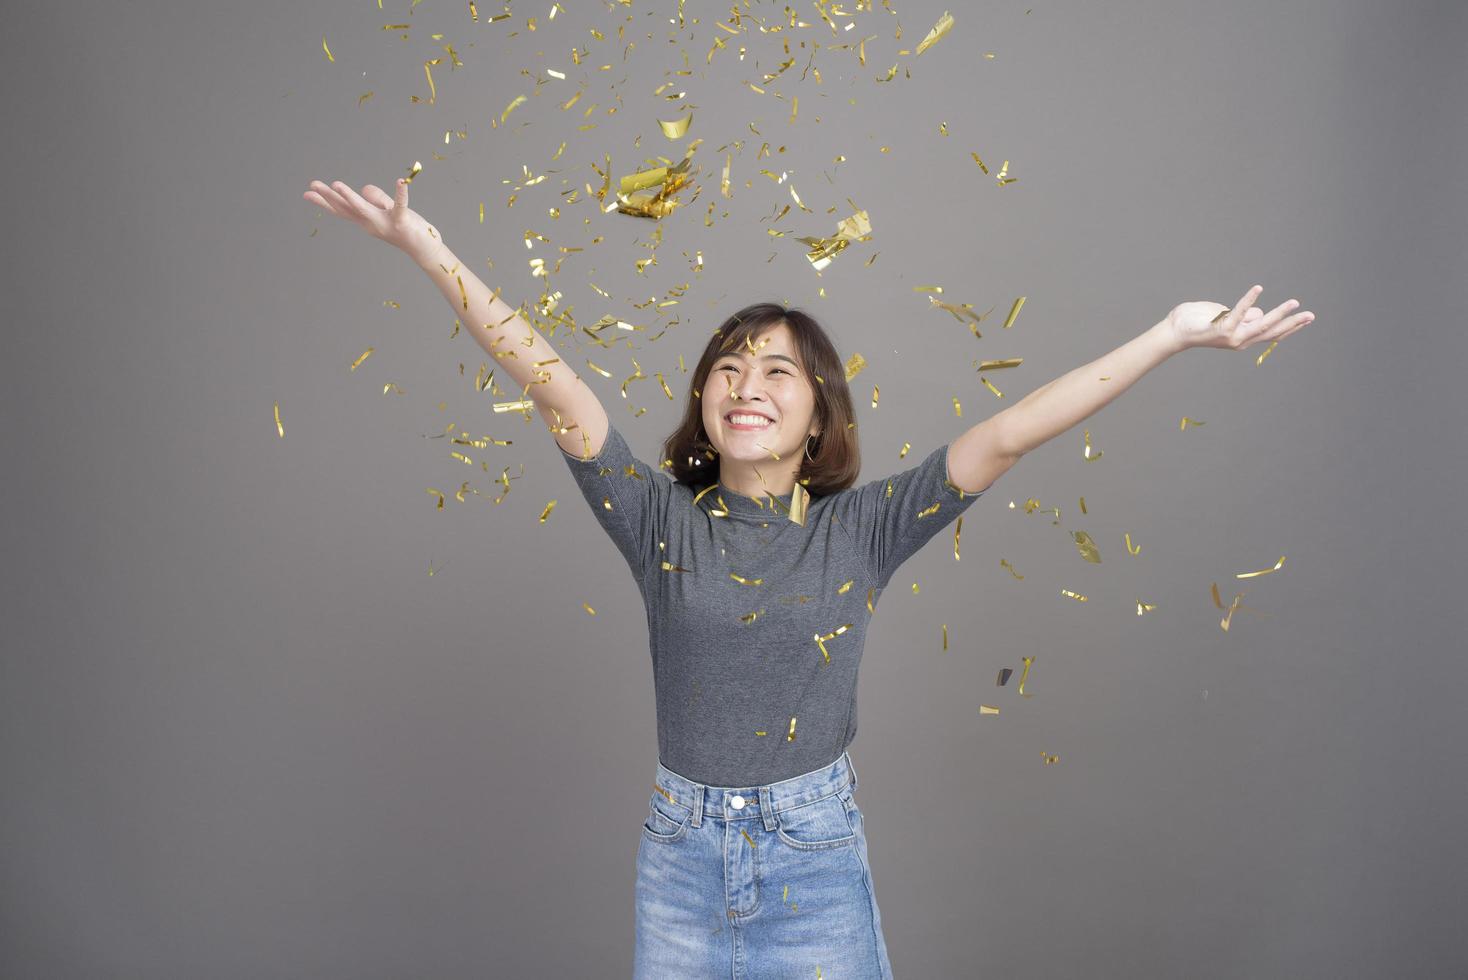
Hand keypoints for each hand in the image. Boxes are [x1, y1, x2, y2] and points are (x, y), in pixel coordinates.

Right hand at [302, 178, 443, 264]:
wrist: (424, 249)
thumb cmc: (406, 228)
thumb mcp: (387, 210)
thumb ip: (376, 198)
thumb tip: (364, 189)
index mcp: (366, 220)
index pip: (342, 209)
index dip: (324, 201)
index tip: (307, 193)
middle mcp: (371, 223)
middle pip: (346, 208)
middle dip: (329, 196)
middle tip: (312, 185)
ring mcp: (385, 224)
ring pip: (363, 208)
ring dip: (350, 196)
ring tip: (336, 184)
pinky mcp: (402, 222)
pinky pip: (401, 205)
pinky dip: (401, 193)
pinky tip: (400, 181)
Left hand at [1166, 285, 1315, 353]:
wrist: (1174, 331)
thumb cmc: (1198, 322)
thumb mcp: (1226, 317)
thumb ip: (1244, 316)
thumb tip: (1261, 312)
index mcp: (1242, 338)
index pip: (1270, 333)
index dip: (1289, 327)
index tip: (1305, 318)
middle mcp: (1240, 341)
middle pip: (1271, 332)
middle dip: (1292, 324)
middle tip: (1311, 315)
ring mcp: (1232, 337)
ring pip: (1260, 325)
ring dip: (1279, 313)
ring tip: (1294, 302)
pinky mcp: (1222, 329)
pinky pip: (1239, 312)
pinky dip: (1249, 300)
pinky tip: (1259, 288)